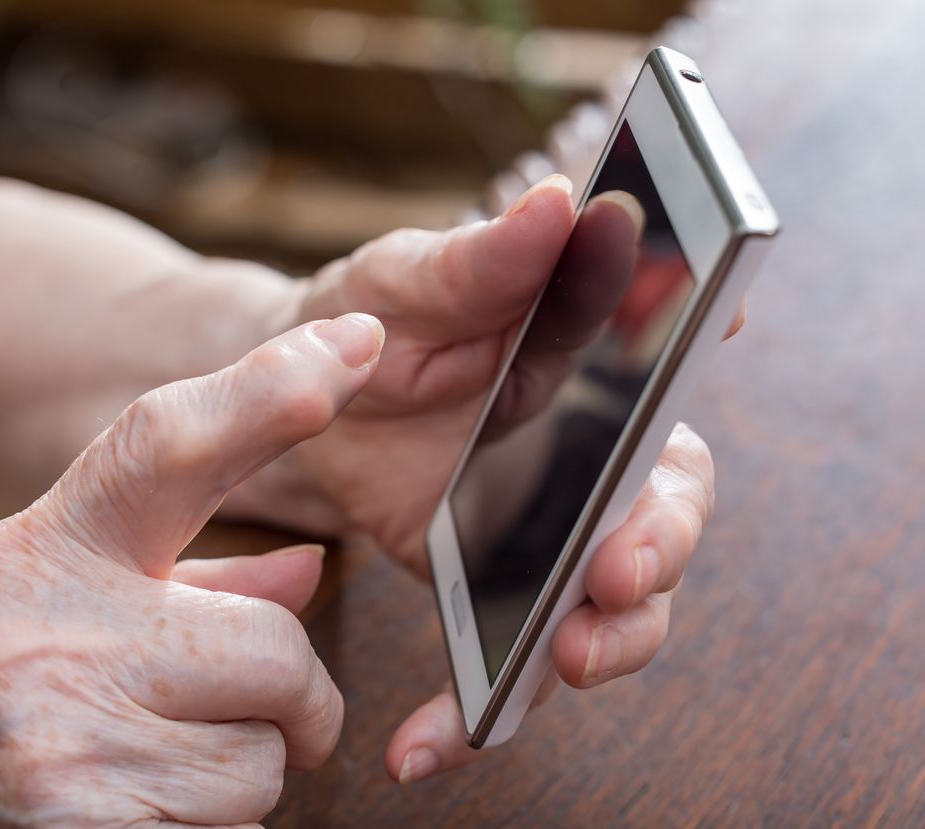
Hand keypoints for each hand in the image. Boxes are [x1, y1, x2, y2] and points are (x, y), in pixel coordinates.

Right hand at [0, 315, 384, 827]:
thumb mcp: (40, 609)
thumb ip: (187, 583)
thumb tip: (310, 568)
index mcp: (38, 555)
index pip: (164, 446)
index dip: (269, 393)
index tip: (354, 343)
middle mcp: (49, 637)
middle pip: (276, 648)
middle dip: (297, 698)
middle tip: (273, 714)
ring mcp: (63, 747)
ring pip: (265, 762)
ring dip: (242, 775)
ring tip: (156, 769)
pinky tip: (132, 812)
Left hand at [233, 175, 742, 782]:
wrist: (290, 402)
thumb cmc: (360, 318)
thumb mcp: (405, 279)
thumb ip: (477, 258)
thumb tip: (559, 206)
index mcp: (584, 370)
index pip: (666, 392)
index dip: (692, 381)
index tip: (705, 382)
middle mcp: (585, 456)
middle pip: (665, 514)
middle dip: (659, 549)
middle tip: (618, 573)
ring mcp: (543, 530)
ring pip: (614, 604)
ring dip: (609, 642)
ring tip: (562, 662)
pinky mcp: (490, 588)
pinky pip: (510, 661)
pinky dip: (478, 711)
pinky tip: (426, 742)